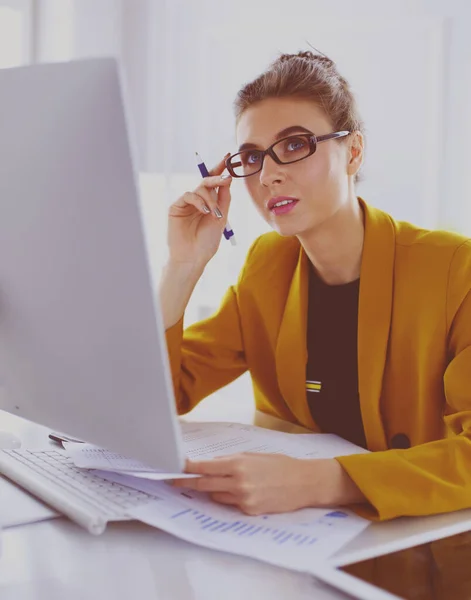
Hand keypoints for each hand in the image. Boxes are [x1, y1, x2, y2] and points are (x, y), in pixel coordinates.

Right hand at [167, 154, 232, 266]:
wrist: (194, 257)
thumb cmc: (207, 242)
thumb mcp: (221, 218)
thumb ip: (224, 199)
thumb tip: (228, 179)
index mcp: (209, 203)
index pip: (215, 183)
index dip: (220, 170)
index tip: (228, 157)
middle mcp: (198, 201)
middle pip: (207, 181)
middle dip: (217, 177)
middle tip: (227, 178)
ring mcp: (187, 203)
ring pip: (200, 188)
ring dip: (210, 199)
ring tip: (214, 213)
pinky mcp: (176, 207)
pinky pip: (188, 195)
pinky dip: (198, 201)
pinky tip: (204, 211)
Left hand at [172, 453, 365, 514]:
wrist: (303, 482)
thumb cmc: (279, 465)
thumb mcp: (253, 456)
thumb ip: (230, 461)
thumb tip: (210, 465)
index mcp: (238, 464)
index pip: (204, 467)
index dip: (187, 469)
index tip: (175, 468)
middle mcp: (238, 483)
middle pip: (203, 484)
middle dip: (188, 483)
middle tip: (174, 482)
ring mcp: (243, 500)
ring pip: (215, 496)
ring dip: (211, 490)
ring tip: (212, 484)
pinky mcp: (249, 512)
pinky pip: (230, 505)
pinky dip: (228, 498)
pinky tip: (236, 492)